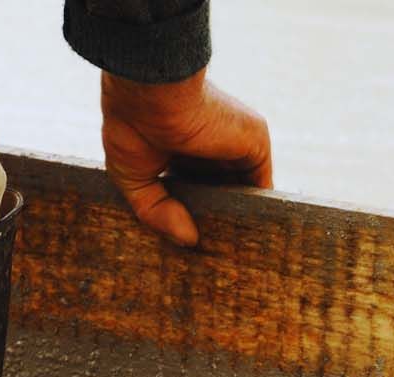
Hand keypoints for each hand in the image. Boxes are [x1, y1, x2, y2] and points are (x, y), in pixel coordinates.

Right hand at [100, 70, 271, 246]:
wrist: (149, 94)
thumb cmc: (131, 126)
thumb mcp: (134, 179)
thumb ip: (157, 212)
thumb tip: (190, 241)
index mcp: (182, 149)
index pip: (197, 189)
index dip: (194, 216)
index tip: (192, 247)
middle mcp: (212, 147)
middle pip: (223, 193)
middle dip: (220, 223)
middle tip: (216, 265)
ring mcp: (235, 144)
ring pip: (243, 192)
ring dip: (241, 222)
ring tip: (234, 262)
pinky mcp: (255, 143)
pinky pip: (262, 187)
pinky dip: (259, 213)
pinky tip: (250, 242)